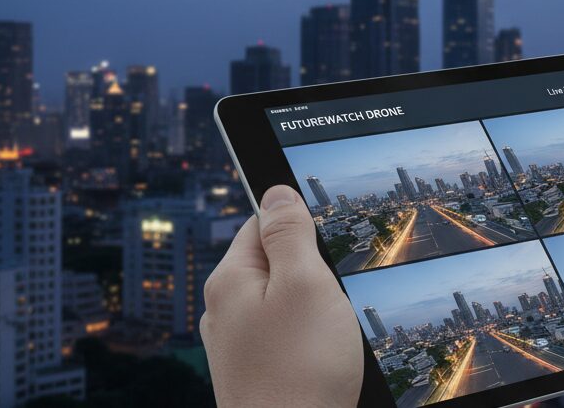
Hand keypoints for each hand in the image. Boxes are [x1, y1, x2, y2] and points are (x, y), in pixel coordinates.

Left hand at [200, 185, 363, 407]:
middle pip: (276, 262)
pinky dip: (310, 336)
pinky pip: (287, 335)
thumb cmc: (299, 371)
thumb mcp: (304, 282)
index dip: (300, 221)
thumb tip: (276, 191)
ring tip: (335, 326)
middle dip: (312, 267)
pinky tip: (328, 353)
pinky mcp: (258, 372)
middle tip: (337, 285)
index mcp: (230, 280)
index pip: (263, 221)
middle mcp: (226, 311)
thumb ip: (289, 232)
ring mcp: (240, 345)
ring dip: (315, 305)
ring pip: (285, 301)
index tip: (328, 231)